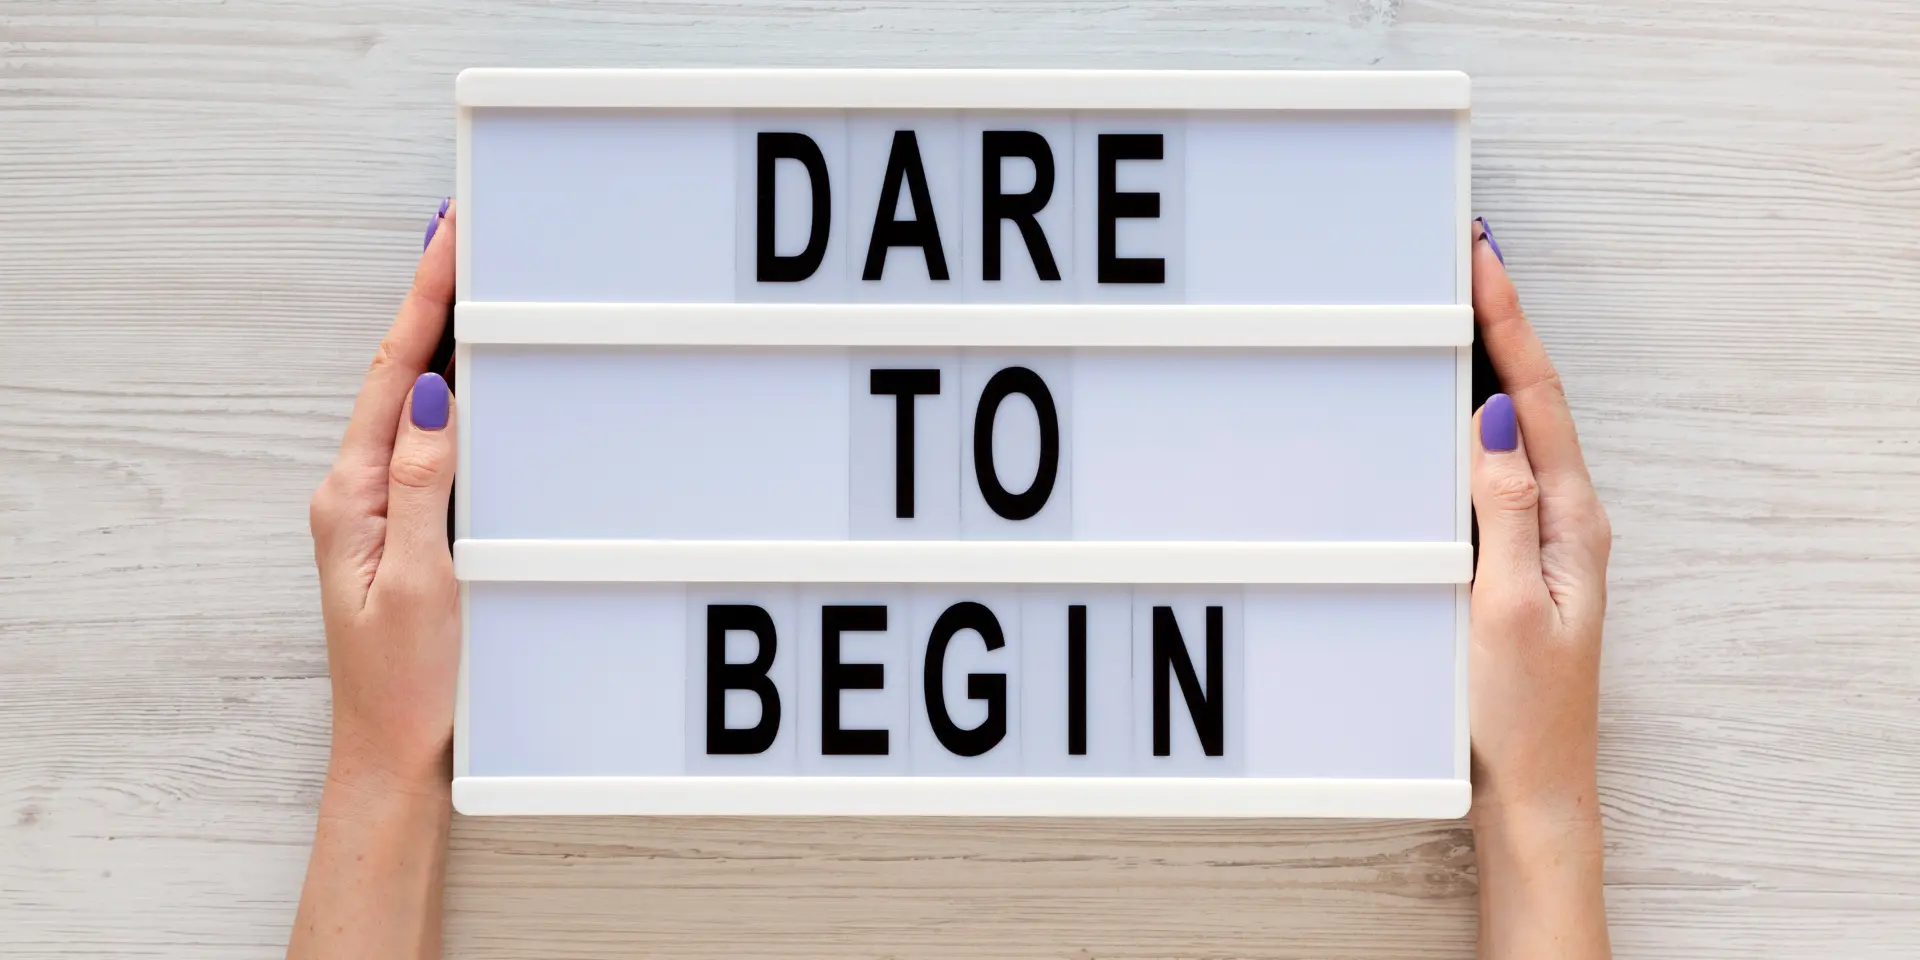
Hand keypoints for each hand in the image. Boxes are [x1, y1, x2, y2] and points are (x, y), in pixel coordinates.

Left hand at [307, 202, 460, 790]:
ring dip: (444, 338)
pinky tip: (477, 376)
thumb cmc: (410, 684)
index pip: (398, 373)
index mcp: (355, 495)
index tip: (450, 233)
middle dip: (433, 297)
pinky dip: (457, 395)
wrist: (396, 757)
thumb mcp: (423, 578)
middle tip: (465, 229)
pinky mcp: (413, 529)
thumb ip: (426, 481)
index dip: (424, 297)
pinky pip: (434, 443)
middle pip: (403, 372)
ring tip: (470, 279)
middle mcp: (362, 492)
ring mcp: (385, 510)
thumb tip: (435, 393)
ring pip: (418, 403)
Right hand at [1467, 219, 1612, 958]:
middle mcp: (1566, 517)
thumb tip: (1492, 419)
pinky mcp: (1514, 556)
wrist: (1529, 784)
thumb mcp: (1505, 606)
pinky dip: (1468, 416)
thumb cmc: (1517, 710)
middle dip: (1498, 318)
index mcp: (1572, 520)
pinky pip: (1493, 466)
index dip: (1506, 320)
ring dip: (1484, 359)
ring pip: (1511, 425)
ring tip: (1456, 301)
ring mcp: (1542, 535)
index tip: (1478, 254)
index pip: (1533, 397)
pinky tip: (1443, 404)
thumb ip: (1505, 510)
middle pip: (1528, 395)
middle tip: (1463, 252)